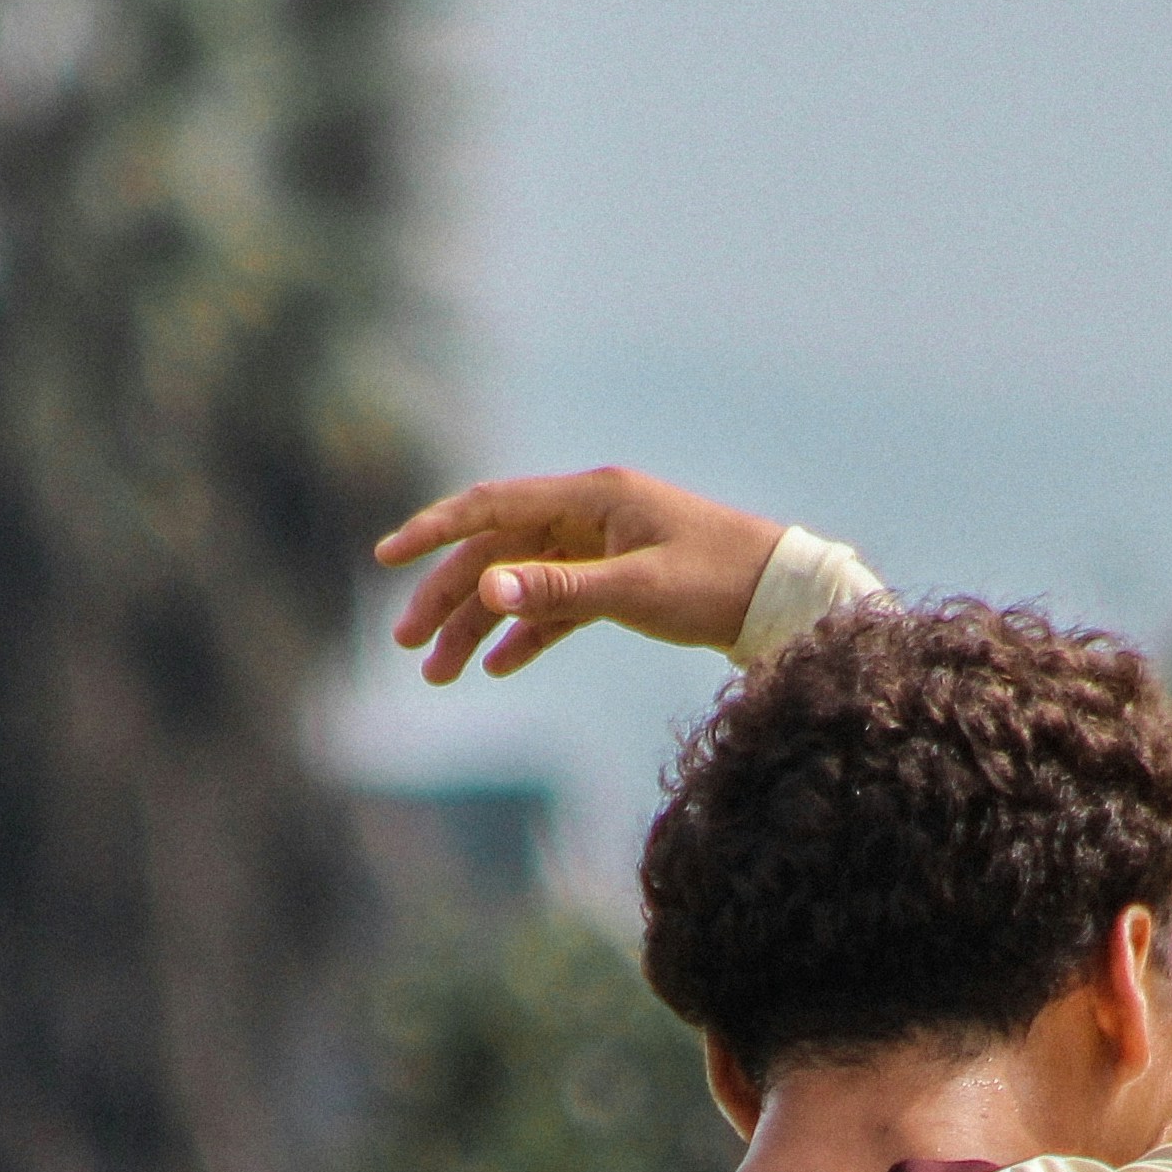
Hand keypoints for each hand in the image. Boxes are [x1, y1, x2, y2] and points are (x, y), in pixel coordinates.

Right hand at [375, 467, 786, 681]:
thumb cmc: (719, 583)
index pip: (492, 506)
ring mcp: (603, 548)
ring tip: (441, 674)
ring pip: (523, 583)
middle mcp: (590, 515)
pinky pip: (557, 606)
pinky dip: (526, 634)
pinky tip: (496, 666)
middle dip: (448, 597)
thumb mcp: (636, 590)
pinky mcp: (619, 582)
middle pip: (498, 551)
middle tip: (408, 645)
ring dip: (479, 625)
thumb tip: (487, 591)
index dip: (434, 531)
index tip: (386, 557)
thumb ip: (559, 589)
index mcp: (592, 497)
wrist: (785, 600)